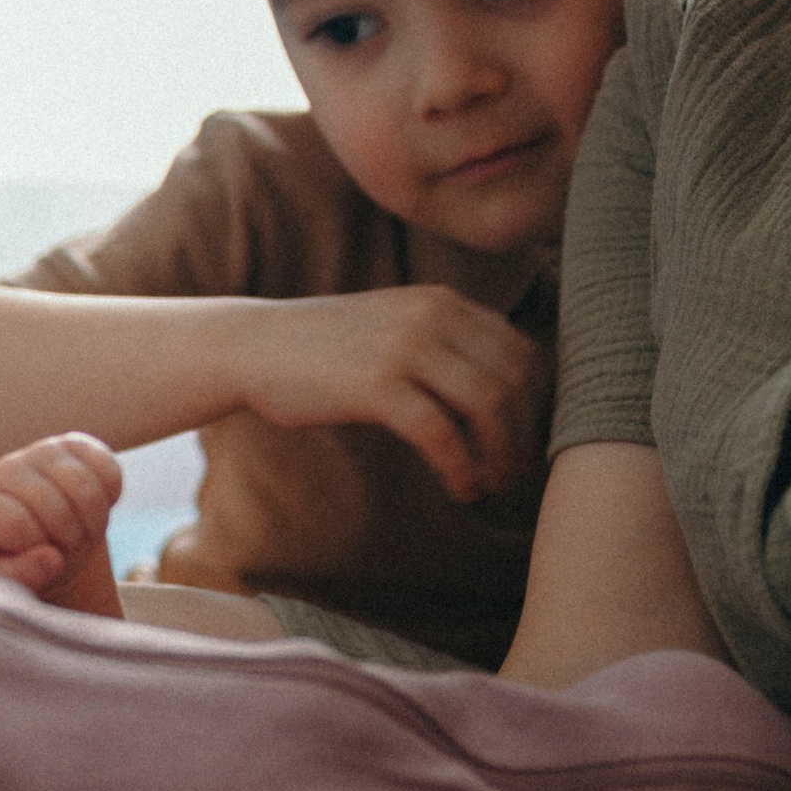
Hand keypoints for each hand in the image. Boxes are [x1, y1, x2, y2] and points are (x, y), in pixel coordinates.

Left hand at [0, 433, 124, 614]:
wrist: (47, 538)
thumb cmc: (22, 561)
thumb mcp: (12, 580)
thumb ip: (23, 576)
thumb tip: (51, 559)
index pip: (15, 521)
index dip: (38, 547)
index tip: (40, 557)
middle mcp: (6, 469)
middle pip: (54, 506)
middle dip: (70, 539)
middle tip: (68, 549)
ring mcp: (41, 451)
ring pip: (83, 485)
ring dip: (93, 521)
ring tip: (82, 532)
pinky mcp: (76, 445)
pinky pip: (108, 469)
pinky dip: (111, 497)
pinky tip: (95, 508)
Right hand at [233, 288, 544, 504]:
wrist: (252, 346)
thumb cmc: (324, 350)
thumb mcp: (394, 327)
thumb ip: (445, 345)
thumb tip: (503, 395)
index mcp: (443, 302)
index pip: (524, 352)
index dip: (539, 405)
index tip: (527, 442)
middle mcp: (432, 316)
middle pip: (514, 380)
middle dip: (525, 435)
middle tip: (515, 474)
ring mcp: (404, 348)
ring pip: (488, 405)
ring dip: (499, 455)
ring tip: (489, 484)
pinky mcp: (376, 386)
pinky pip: (441, 433)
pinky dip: (460, 467)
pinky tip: (459, 488)